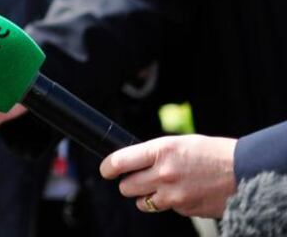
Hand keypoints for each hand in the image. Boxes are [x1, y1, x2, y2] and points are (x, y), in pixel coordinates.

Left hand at [99, 134, 237, 217]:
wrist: (246, 172)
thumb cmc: (213, 153)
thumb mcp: (179, 143)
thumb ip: (154, 153)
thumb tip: (133, 162)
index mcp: (161, 151)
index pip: (119, 162)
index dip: (107, 168)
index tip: (106, 170)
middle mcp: (163, 174)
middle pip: (126, 187)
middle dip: (129, 183)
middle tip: (138, 179)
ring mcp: (173, 195)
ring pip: (142, 202)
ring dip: (146, 196)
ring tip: (161, 187)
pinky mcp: (184, 210)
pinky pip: (166, 208)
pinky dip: (170, 203)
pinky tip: (184, 192)